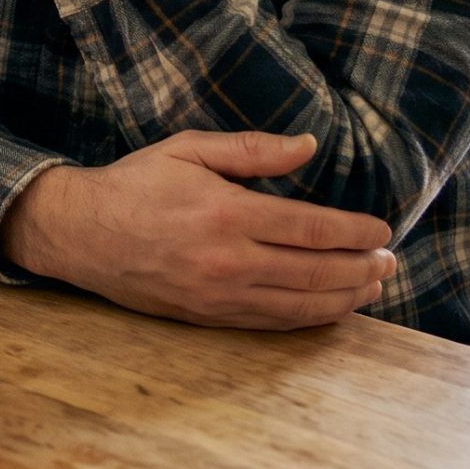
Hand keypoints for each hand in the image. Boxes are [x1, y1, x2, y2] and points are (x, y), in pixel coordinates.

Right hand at [0, 130, 396, 330]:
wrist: (81, 233)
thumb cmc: (135, 184)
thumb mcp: (188, 149)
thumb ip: (251, 150)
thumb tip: (308, 146)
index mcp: (228, 213)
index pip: (312, 227)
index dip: (355, 232)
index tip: (382, 231)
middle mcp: (230, 260)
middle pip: (316, 271)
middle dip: (361, 267)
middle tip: (388, 261)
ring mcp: (220, 294)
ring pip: (301, 304)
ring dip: (345, 298)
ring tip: (372, 287)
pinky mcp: (209, 316)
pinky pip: (273, 322)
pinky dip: (311, 318)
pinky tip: (331, 309)